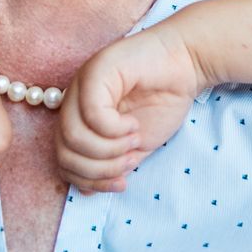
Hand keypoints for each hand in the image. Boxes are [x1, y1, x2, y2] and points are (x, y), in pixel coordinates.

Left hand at [57, 25, 207, 192]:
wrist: (186, 63)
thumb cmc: (164, 99)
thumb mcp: (134, 143)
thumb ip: (112, 162)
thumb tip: (87, 188)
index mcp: (79, 120)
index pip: (65, 161)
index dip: (90, 180)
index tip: (122, 182)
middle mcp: (73, 103)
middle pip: (65, 153)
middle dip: (100, 169)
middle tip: (129, 161)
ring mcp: (81, 86)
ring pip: (73, 137)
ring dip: (108, 150)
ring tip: (133, 141)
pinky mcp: (96, 72)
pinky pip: (92, 115)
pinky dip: (115, 130)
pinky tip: (134, 125)